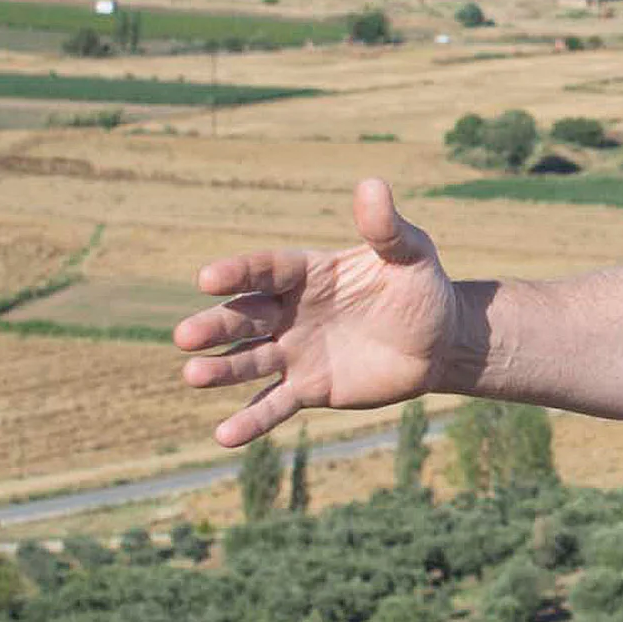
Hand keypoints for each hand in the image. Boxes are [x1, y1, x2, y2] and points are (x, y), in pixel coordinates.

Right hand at [176, 178, 469, 447]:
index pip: (266, 271)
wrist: (438, 340)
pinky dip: (250, 421)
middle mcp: (290, 312)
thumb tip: (372, 184)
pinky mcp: (308, 388)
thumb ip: (385, 227)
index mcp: (308, 274)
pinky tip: (224, 437)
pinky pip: (274, 404)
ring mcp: (295, 352)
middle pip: (246, 317)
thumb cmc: (420, 288)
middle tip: (184, 336)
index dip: (238, 273)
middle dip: (216, 325)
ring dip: (221, 369)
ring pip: (250, 361)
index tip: (207, 278)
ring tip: (193, 375)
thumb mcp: (410, 253)